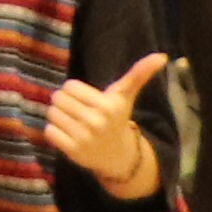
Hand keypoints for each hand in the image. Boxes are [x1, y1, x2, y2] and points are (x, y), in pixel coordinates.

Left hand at [41, 53, 169, 194]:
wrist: (119, 156)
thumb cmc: (117, 118)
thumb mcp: (125, 96)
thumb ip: (139, 74)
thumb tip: (162, 56)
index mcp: (108, 105)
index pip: (70, 85)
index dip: (75, 92)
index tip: (87, 100)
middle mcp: (97, 122)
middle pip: (58, 98)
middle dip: (66, 103)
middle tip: (79, 113)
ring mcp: (84, 137)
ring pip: (52, 113)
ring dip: (59, 117)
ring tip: (74, 123)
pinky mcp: (72, 151)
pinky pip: (49, 131)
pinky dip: (54, 132)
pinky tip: (69, 135)